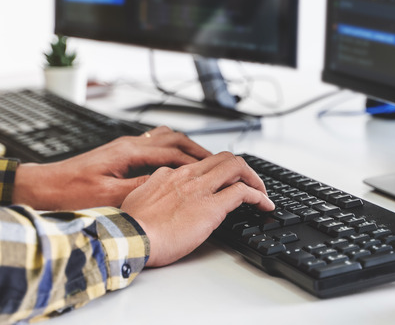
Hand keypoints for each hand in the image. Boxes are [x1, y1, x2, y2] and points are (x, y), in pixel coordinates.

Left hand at [12, 126, 212, 209]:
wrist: (43, 187)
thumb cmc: (70, 192)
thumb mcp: (108, 196)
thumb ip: (140, 188)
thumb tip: (169, 185)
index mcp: (128, 151)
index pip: (173, 153)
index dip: (198, 162)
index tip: (217, 170)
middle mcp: (128, 144)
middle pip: (173, 139)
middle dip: (197, 149)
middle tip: (217, 162)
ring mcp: (123, 147)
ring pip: (163, 139)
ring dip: (184, 148)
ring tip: (200, 161)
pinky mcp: (118, 155)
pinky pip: (152, 146)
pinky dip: (168, 152)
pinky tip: (172, 164)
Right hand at [120, 152, 274, 266]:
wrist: (130, 237)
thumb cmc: (131, 227)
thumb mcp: (137, 199)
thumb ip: (151, 192)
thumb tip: (154, 196)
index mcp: (168, 175)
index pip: (200, 164)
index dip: (217, 172)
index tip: (223, 182)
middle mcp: (187, 176)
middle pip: (223, 158)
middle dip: (242, 169)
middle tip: (250, 183)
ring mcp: (200, 189)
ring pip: (236, 167)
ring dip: (254, 179)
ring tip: (262, 193)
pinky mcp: (211, 207)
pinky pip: (243, 193)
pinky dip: (259, 196)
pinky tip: (264, 206)